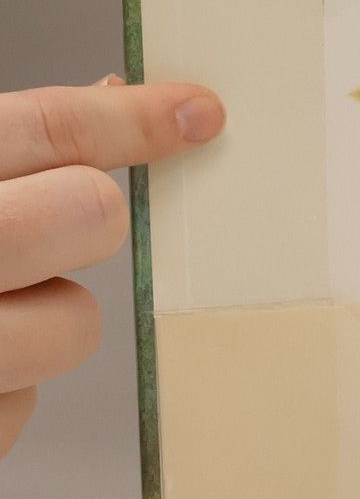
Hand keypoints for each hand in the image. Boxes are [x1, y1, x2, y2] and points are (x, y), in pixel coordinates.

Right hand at [0, 78, 223, 462]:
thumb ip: (15, 153)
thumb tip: (117, 90)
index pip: (45, 128)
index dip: (134, 117)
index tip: (201, 114)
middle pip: (87, 213)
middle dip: (92, 216)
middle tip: (67, 224)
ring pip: (77, 323)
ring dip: (48, 321)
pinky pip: (22, 407)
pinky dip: (5, 390)